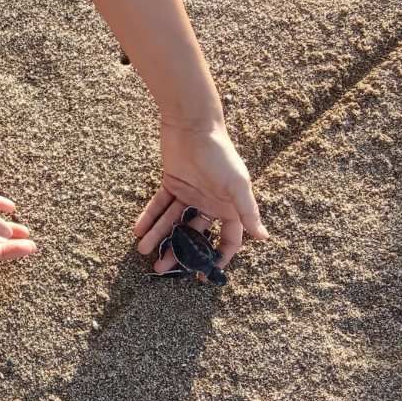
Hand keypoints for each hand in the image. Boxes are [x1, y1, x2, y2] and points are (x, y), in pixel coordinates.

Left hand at [134, 119, 268, 274]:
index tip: (204, 275)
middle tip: (162, 269)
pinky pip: (159, 205)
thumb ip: (247, 211)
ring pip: (172, 222)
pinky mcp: (171, 184)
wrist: (193, 126)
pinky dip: (148, 217)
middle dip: (179, 252)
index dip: (218, 257)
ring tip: (143, 251)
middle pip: (193, 235)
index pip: (227, 239)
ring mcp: (190, 195)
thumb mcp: (237, 184)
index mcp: (229, 206)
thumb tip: (264, 237)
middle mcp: (209, 204)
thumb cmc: (220, 154)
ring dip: (158, 236)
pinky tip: (137, 230)